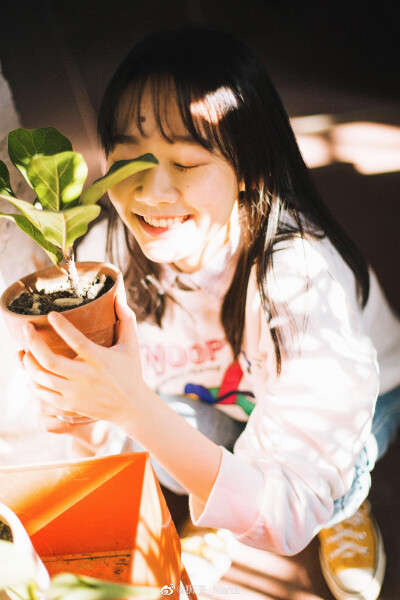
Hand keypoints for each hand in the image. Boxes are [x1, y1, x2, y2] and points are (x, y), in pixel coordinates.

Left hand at [22, 294, 147, 430]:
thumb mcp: (132, 345)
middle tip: (26, 328)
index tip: (50, 314)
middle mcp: (86, 377)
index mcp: (100, 360)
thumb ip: (126, 319)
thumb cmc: (131, 372)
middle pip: (50, 361)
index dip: (62, 327)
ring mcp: (76, 393)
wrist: (131, 408)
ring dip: (29, 362)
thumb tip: (118, 297)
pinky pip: (43, 393)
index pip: (77, 341)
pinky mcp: (69, 405)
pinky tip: (33, 369)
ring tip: (25, 349)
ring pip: (42, 377)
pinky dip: (34, 380)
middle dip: (33, 342)